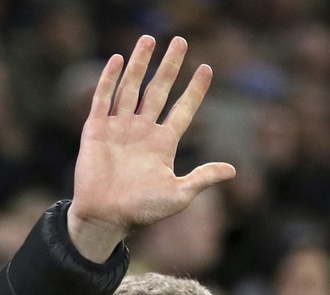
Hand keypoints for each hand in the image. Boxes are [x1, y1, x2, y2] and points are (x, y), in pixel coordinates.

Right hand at [67, 35, 235, 261]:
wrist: (104, 219)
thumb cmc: (141, 212)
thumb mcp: (178, 195)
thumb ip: (202, 178)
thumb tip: (233, 170)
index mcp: (163, 144)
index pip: (183, 109)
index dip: (195, 90)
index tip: (207, 68)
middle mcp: (142, 131)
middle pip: (158, 90)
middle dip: (170, 66)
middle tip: (181, 41)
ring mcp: (118, 128)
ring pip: (131, 88)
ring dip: (140, 64)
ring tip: (149, 39)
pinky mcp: (96, 130)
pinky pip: (103, 99)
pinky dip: (110, 79)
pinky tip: (119, 59)